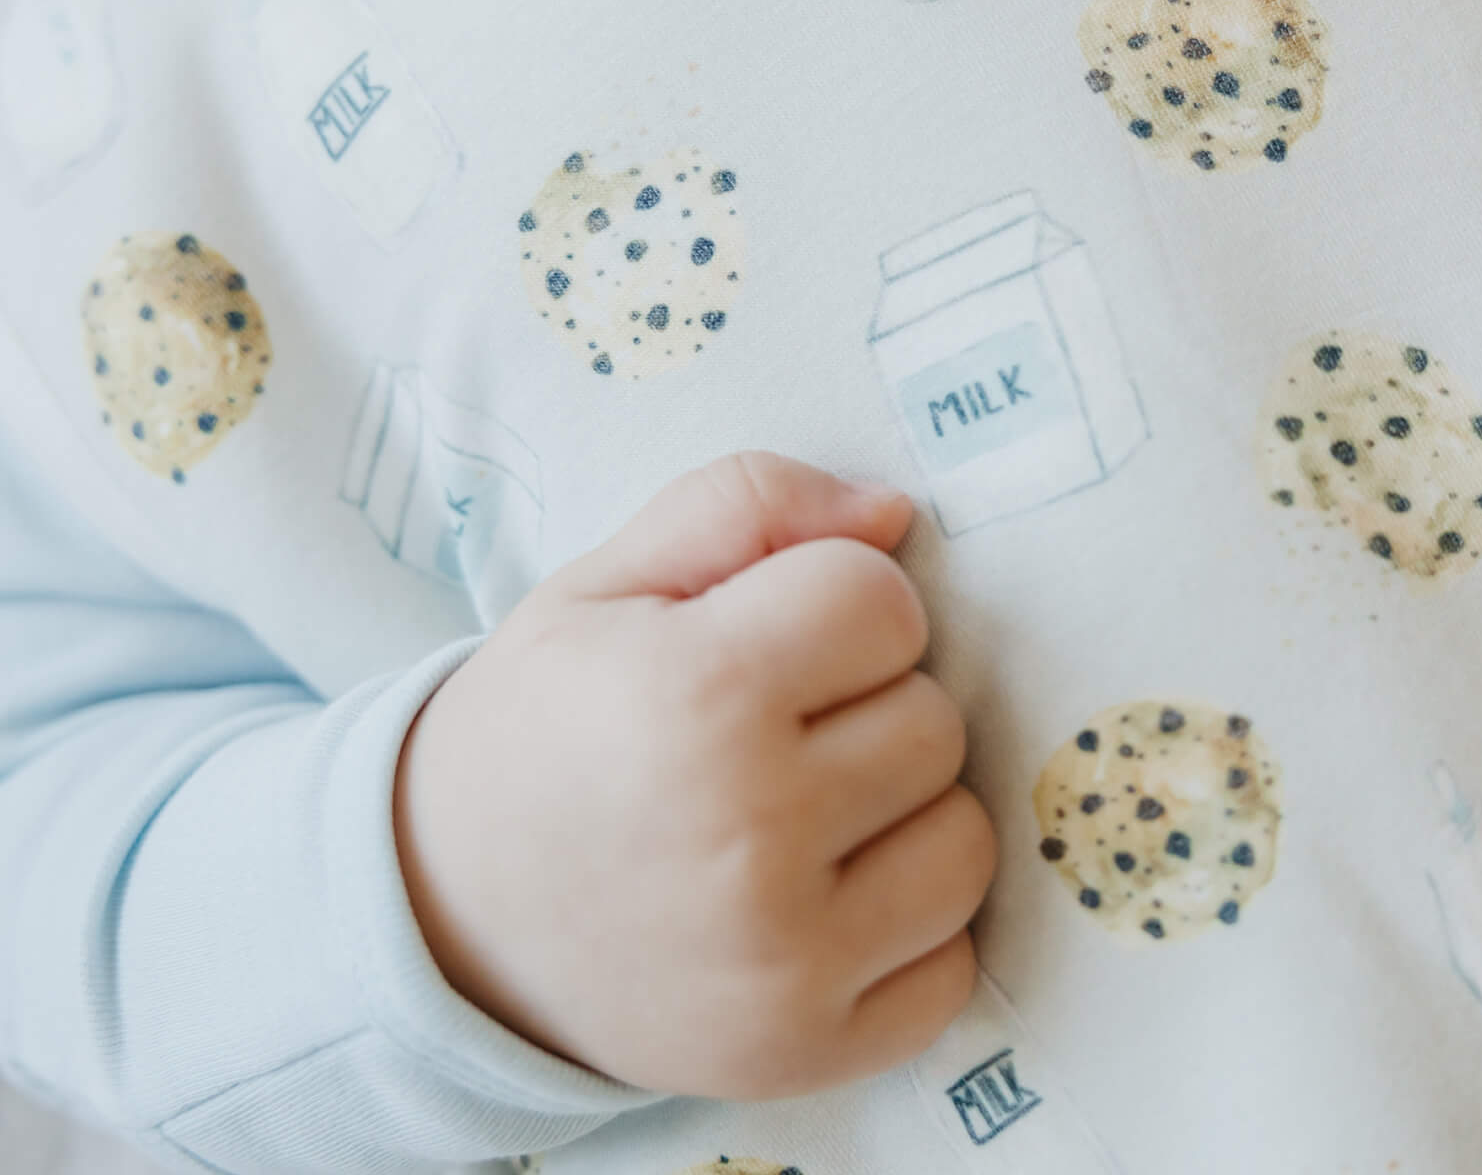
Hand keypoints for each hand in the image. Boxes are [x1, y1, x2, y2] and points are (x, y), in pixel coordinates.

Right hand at [392, 452, 994, 1097]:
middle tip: (773, 731)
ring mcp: (782, 962)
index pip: (884, 602)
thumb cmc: (548, 723)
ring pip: (964, 840)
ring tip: (804, 813)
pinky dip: (907, 932)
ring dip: (904, 816)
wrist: (441, 914)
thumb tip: (891, 514)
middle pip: (934, 719)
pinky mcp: (801, 1052)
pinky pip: (952, 965)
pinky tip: (823, 903)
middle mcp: (749, 834)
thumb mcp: (609, 579)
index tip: (769, 638)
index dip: (835, 602)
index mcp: (698, 694)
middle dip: (869, 706)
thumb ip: (748, 504)